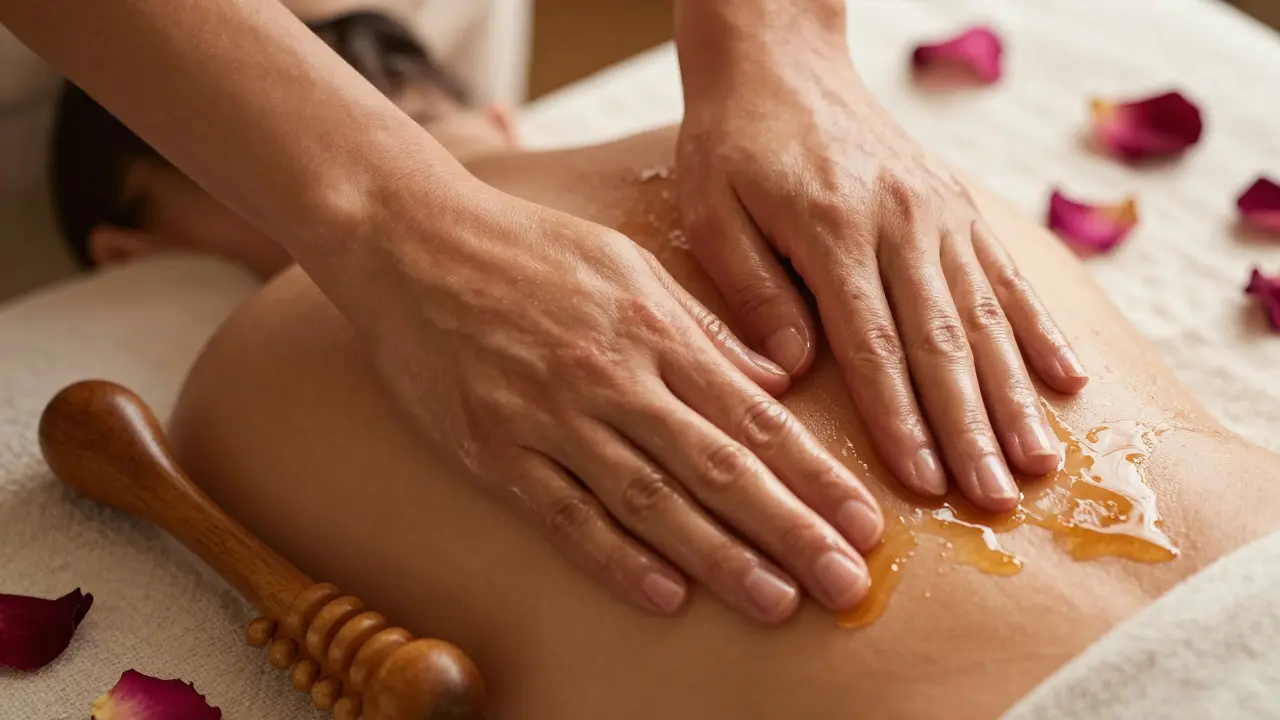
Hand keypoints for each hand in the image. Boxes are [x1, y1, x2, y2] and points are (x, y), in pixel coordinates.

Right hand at [348, 175, 884, 622]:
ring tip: (777, 601)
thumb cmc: (526, 249)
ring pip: (651, 499)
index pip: (755, 417)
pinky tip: (666, 594)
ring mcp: (552, 417)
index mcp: (655, 330)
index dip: (815, 476)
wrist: (412, 244)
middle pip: (719, 467)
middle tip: (846, 583)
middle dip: (792, 529)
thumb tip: (774, 379)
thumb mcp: (627, 264)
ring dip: (720, 556)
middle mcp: (614, 377)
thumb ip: (703, 328)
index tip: (864, 522)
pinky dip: (615, 557)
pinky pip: (564, 513)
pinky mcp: (495, 450)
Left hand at [675, 14, 1087, 511]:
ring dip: (1015, 396)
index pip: (873, 346)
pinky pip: (1008, 275)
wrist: (780, 61)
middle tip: (998, 499)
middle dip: (972, 429)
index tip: (924, 483)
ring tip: (1042, 463)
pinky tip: (1068, 380)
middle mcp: (901, 223)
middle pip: (944, 343)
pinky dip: (1039, 330)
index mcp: (834, 230)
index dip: (901, 420)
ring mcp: (939, 212)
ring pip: (987, 317)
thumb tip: (792, 372)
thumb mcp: (711, 212)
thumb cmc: (733, 144)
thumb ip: (752, 291)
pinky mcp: (957, 205)